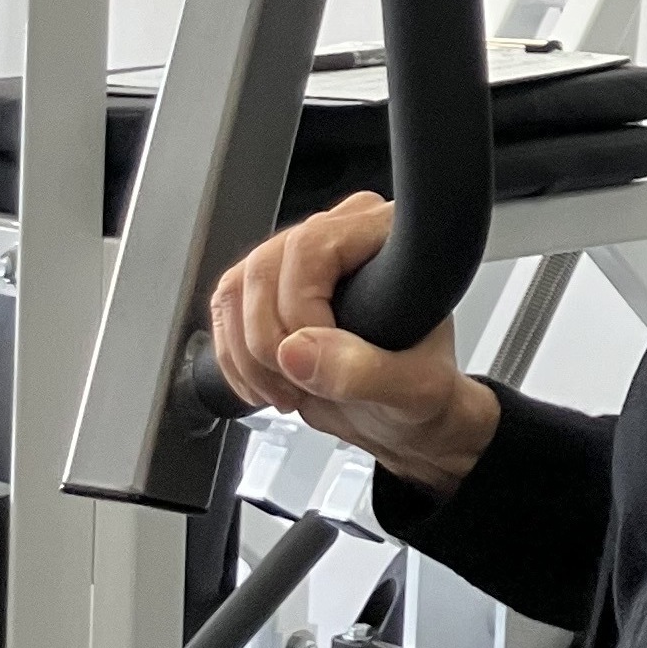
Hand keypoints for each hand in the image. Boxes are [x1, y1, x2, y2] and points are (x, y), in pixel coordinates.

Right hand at [208, 192, 499, 495]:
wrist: (402, 414)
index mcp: (387, 237)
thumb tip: (295, 350)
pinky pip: (225, 309)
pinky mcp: (269, 288)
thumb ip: (361, 371)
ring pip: (236, 288)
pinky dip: (234, 358)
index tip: (322, 358)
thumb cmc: (421, 391)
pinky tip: (265, 385)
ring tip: (286, 391)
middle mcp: (342, 233)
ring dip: (247, 354)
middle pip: (264, 267)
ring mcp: (300, 258)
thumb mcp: (411, 391)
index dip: (301, 309)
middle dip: (268, 341)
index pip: (312, 246)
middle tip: (297, 387)